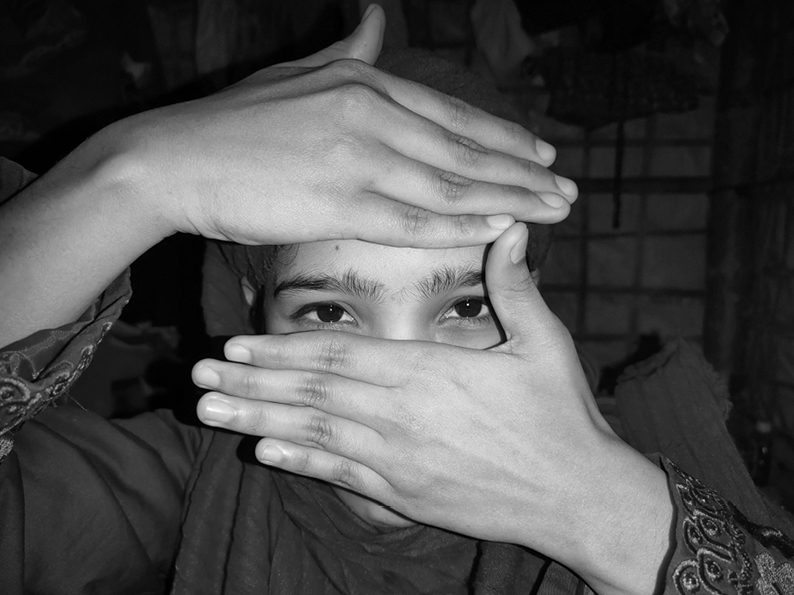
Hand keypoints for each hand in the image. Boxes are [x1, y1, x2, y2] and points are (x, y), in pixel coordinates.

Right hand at [119, 5, 575, 247]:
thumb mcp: (299, 72)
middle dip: (525, 174)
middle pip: (466, 151)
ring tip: (552, 216)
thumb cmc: (234, 122)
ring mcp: (357, 157)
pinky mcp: (338, 201)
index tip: (544, 158)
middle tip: (569, 194)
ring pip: (452, 185)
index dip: (506, 139)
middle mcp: (371, 114)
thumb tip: (376, 17)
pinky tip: (498, 232)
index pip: (454, 116)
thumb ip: (349, 51)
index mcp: (365, 83)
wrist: (173, 160)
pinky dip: (462, 226)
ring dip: (510, 201)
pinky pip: (415, 220)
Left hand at [193, 224, 672, 594]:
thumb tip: (509, 226)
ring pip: (314, 435)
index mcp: (428, 373)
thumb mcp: (546, 342)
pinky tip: (265, 455)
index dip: (283, 348)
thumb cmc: (561, 415)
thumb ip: (515, 286)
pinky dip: (301, 464)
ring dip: (258, 422)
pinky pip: (342, 477)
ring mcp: (398, 461)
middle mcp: (401, 417)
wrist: (580, 495)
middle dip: (251, 383)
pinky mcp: (405, 496)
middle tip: (197, 377)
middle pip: (312, 394)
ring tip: (210, 414)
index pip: (339, 355)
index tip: (236, 341)